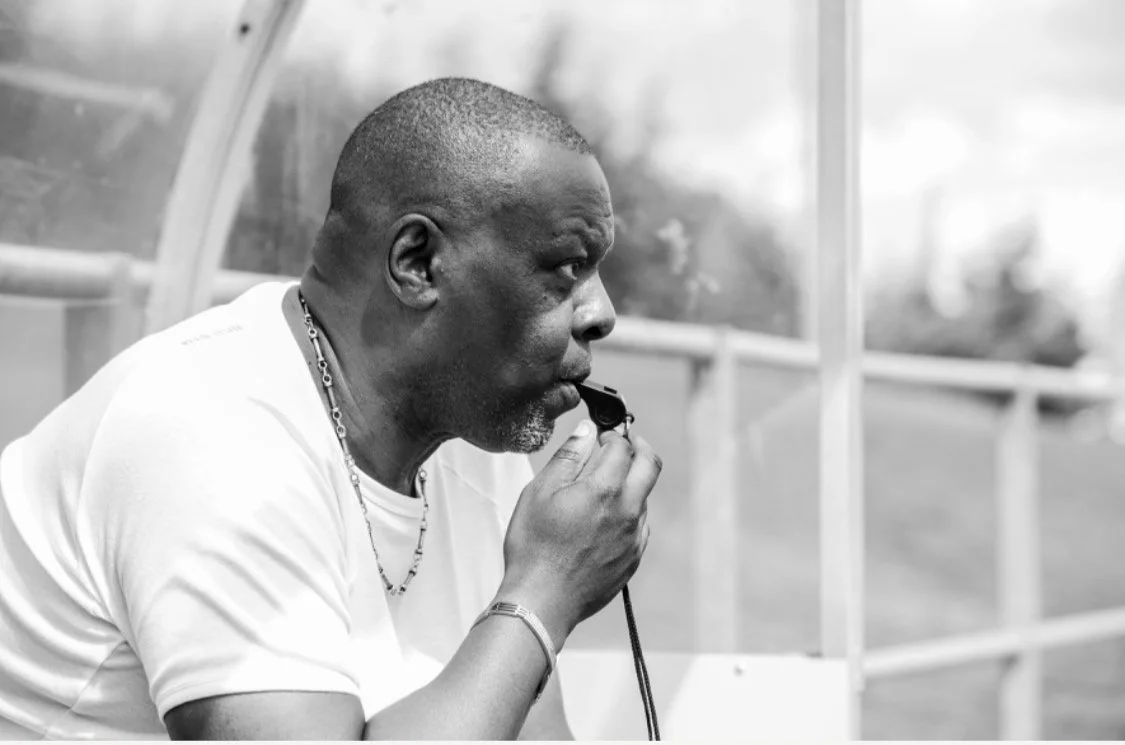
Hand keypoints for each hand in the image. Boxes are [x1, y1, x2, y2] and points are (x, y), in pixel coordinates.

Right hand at [498, 420, 661, 646]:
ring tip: (604, 486)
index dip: (614, 435)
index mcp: (605, 489)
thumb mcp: (540, 492)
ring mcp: (635, 537)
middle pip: (651, 466)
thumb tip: (587, 431)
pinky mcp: (633, 558)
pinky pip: (640, 525)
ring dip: (632, 483)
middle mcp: (628, 511)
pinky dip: (629, 512)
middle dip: (640, 448)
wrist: (542, 601)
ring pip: (645, 497)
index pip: (624, 447)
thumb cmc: (534, 547)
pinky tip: (605, 518)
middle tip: (625, 444)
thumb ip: (568, 456)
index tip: (603, 435)